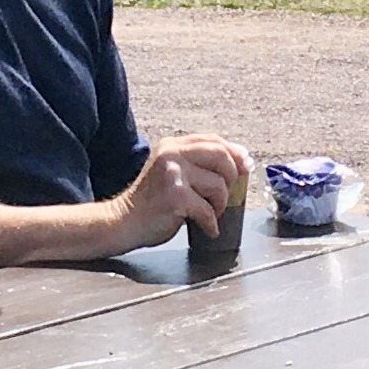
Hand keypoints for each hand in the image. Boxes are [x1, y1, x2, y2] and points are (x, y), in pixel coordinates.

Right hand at [117, 135, 250, 247]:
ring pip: (218, 185)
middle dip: (231, 178)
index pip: (213, 140)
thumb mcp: (171, 171)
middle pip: (221, 157)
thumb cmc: (151, 200)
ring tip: (209, 213)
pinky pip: (208, 210)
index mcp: (172, 145)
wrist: (123, 221)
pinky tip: (206, 228)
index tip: (245, 165)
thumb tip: (241, 159)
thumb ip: (198, 163)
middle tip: (225, 196)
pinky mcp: (175, 196)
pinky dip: (211, 223)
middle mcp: (172, 154)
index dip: (234, 153)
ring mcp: (173, 174)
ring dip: (220, 204)